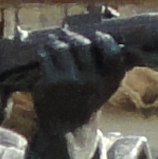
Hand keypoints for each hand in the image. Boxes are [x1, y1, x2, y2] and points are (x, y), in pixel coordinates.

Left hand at [19, 24, 129, 141]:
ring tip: (53, 40)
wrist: (68, 126)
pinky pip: (46, 56)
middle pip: (83, 45)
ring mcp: (70, 82)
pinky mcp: (50, 83)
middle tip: (66, 33)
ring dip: (56, 40)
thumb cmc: (88, 98)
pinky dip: (44, 51)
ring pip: (62, 47)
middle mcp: (92, 82)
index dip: (106, 41)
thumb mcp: (105, 85)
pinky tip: (44, 51)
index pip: (114, 55)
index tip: (97, 35)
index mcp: (110, 81)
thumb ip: (109, 64)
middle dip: (73, 36)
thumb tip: (108, 32)